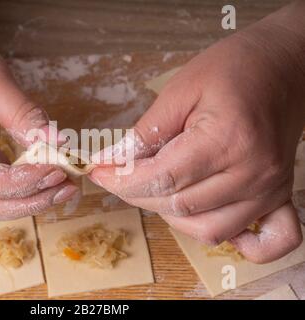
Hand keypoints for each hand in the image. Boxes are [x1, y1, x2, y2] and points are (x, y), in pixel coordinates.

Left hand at [91, 20, 304, 262]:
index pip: (162, 178)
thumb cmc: (232, 70)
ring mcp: (269, 190)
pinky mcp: (278, 195)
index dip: (122, 179)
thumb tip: (111, 161)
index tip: (98, 173)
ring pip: (207, 229)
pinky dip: (232, 240)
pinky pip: (263, 242)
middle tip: (116, 176)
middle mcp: (252, 173)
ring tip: (152, 188)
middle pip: (179, 205)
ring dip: (169, 214)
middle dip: (136, 194)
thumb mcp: (179, 90)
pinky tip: (206, 219)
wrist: (283, 66)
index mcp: (227, 140)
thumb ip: (145, 132)